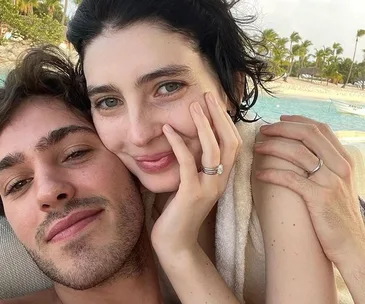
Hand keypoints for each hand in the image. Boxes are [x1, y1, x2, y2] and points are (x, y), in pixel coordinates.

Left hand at [151, 92, 241, 255]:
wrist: (176, 243)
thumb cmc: (180, 212)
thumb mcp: (191, 184)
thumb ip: (195, 165)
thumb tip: (188, 141)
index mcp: (222, 177)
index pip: (232, 143)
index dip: (225, 121)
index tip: (214, 102)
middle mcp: (220, 181)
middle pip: (229, 141)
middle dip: (219, 116)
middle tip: (207, 94)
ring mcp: (208, 188)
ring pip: (213, 149)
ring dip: (204, 124)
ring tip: (194, 104)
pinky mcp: (191, 194)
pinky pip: (188, 163)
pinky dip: (178, 144)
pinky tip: (167, 130)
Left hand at [254, 115, 364, 266]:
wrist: (352, 245)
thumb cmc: (339, 215)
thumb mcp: (339, 185)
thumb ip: (327, 166)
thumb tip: (304, 152)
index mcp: (344, 160)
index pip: (321, 129)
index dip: (298, 121)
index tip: (280, 119)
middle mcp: (340, 166)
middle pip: (308, 134)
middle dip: (282, 128)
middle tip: (263, 130)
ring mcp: (330, 181)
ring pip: (298, 152)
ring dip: (273, 147)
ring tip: (257, 147)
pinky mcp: (319, 198)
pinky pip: (291, 179)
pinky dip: (272, 173)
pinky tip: (260, 173)